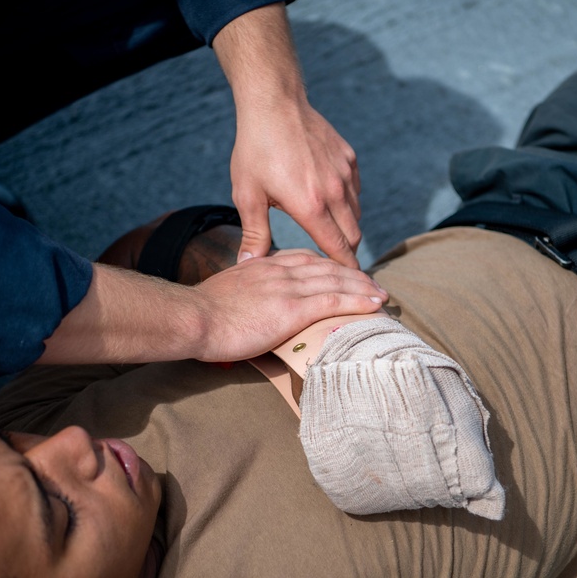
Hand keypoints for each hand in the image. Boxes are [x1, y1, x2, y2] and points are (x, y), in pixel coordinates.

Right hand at [191, 251, 383, 361]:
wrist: (193, 318)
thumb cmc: (203, 314)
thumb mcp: (227, 294)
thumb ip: (246, 294)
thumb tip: (252, 306)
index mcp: (265, 265)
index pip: (306, 259)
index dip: (329, 266)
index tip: (345, 273)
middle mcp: (281, 271)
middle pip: (327, 268)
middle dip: (354, 275)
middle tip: (374, 284)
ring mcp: (288, 288)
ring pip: (336, 281)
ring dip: (363, 287)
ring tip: (382, 295)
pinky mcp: (292, 308)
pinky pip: (333, 300)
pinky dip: (358, 301)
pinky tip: (375, 305)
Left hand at [211, 3, 362, 269]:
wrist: (274, 102)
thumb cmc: (255, 149)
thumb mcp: (248, 195)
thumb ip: (254, 234)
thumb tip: (248, 266)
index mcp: (311, 206)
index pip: (339, 249)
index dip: (345, 270)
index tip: (348, 285)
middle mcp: (334, 192)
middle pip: (354, 236)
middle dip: (348, 253)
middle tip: (337, 267)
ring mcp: (345, 173)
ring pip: (357, 213)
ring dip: (348, 228)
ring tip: (333, 238)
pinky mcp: (349, 158)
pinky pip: (355, 190)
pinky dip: (347, 202)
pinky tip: (330, 203)